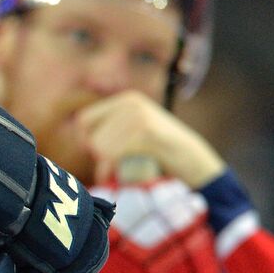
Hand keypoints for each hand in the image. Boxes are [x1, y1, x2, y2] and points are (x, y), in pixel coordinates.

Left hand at [73, 90, 225, 188]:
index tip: (99, 156)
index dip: (86, 140)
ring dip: (107, 165)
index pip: (84, 120)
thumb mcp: (134, 134)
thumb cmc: (159, 154)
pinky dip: (115, 167)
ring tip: (121, 170)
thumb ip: (110, 133)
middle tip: (111, 169)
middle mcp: (130, 103)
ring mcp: (139, 115)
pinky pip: (113, 153)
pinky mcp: (146, 131)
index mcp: (126, 100)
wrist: (194, 161)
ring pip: (100, 146)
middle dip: (98, 157)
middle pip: (91, 135)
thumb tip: (79, 141)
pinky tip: (123, 172)